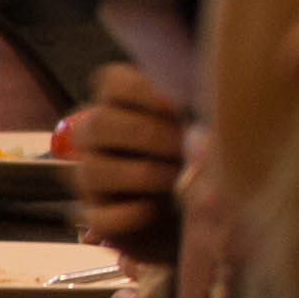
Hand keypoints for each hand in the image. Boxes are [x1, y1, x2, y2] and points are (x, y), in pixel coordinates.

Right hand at [65, 64, 189, 258]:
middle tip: (186, 146)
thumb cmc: (192, 155)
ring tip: (178, 178)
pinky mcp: (95, 215)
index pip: (112, 82)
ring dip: (143, 174)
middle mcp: (93, 136)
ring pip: (93, 170)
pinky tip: (152, 211)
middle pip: (98, 123)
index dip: (143, 91)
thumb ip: (197, 111)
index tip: (177, 105)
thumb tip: (209, 117)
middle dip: (148, 135)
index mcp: (117, 103)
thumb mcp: (197, 125)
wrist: (186, 211)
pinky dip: (126, 214)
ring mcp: (89, 177)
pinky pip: (98, 215)